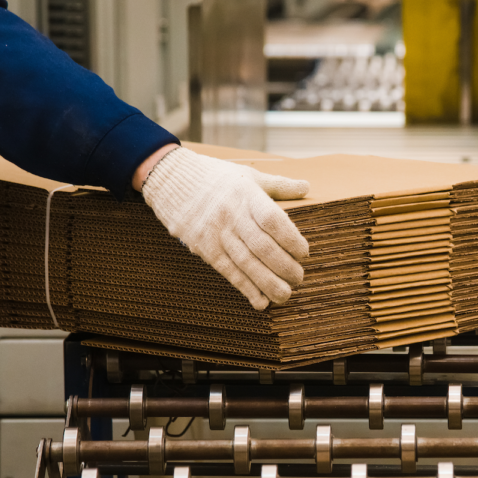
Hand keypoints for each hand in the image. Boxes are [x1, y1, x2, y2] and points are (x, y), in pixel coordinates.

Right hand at [140, 147, 310, 309]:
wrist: (170, 180)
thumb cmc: (216, 178)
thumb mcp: (248, 175)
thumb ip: (279, 185)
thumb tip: (307, 187)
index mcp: (246, 194)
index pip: (273, 220)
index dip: (292, 240)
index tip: (304, 253)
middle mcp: (232, 215)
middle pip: (262, 246)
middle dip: (284, 267)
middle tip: (299, 278)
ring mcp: (216, 233)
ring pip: (246, 263)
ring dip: (268, 283)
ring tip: (285, 296)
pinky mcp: (204, 248)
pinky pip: (228, 271)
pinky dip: (245, 288)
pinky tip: (260, 302)